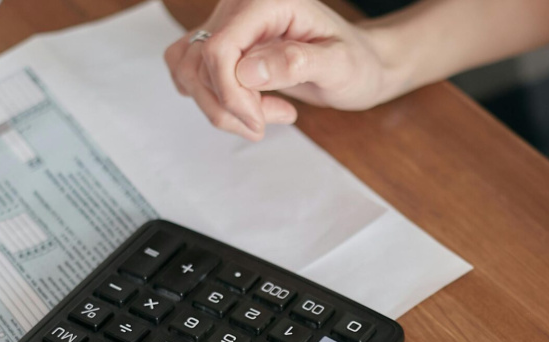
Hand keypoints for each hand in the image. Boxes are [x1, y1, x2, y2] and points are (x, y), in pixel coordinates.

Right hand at [164, 0, 399, 140]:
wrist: (359, 64)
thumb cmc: (355, 62)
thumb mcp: (340, 65)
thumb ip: (297, 62)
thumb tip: (249, 70)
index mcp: (267, 2)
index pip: (219, 49)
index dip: (231, 94)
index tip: (258, 122)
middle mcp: (241, 6)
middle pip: (199, 62)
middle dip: (228, 105)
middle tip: (267, 121)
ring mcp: (227, 25)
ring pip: (188, 69)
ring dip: (218, 106)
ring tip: (262, 116)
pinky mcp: (222, 44)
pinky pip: (189, 71)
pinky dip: (211, 98)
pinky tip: (247, 105)